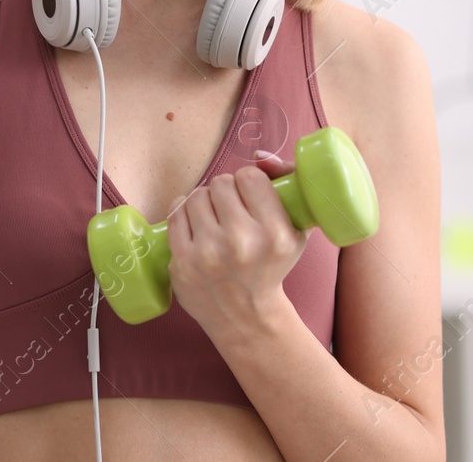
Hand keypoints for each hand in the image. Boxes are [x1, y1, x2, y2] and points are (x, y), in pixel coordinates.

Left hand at [165, 150, 306, 335]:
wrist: (245, 316)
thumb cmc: (272, 266)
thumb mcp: (296, 229)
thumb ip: (286, 183)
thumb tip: (259, 156)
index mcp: (276, 234)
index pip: (250, 177)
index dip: (249, 182)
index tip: (250, 196)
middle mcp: (242, 243)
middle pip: (221, 183)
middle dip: (226, 192)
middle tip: (231, 209)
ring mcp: (209, 254)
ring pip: (197, 195)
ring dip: (205, 202)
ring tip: (214, 218)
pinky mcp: (182, 262)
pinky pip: (176, 214)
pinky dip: (184, 213)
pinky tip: (196, 224)